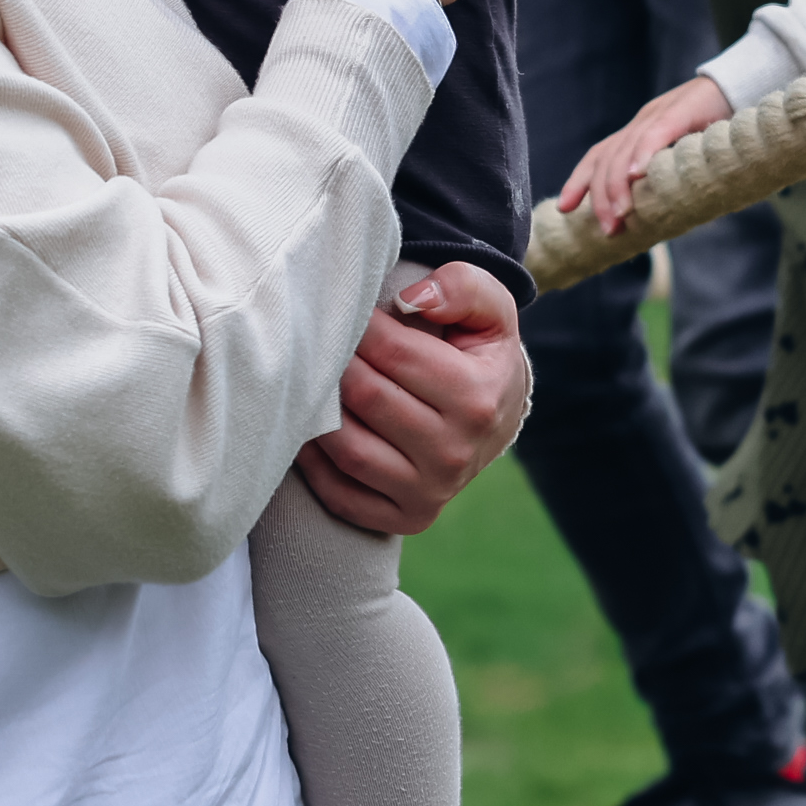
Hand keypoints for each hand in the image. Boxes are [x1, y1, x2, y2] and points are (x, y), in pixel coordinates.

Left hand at [300, 261, 528, 536]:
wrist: (496, 419)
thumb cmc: (479, 355)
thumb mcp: (489, 310)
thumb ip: (462, 287)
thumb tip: (412, 299)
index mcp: (476, 397)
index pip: (392, 351)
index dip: (359, 325)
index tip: (349, 313)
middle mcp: (455, 452)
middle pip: (365, 396)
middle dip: (336, 362)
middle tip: (323, 344)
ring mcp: (431, 491)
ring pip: (348, 449)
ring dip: (319, 413)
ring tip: (314, 384)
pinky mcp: (408, 517)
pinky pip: (342, 496)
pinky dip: (315, 466)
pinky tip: (310, 433)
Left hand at [555, 75, 732, 235]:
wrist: (745, 84)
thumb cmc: (720, 125)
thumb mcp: (688, 152)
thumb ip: (671, 175)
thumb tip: (666, 214)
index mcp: (641, 130)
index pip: (601, 154)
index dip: (580, 181)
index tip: (564, 209)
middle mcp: (643, 121)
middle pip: (607, 157)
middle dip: (601, 196)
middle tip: (607, 230)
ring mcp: (659, 114)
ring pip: (625, 150)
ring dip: (618, 186)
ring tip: (620, 216)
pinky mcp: (681, 110)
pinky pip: (656, 134)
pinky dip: (643, 155)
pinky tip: (636, 175)